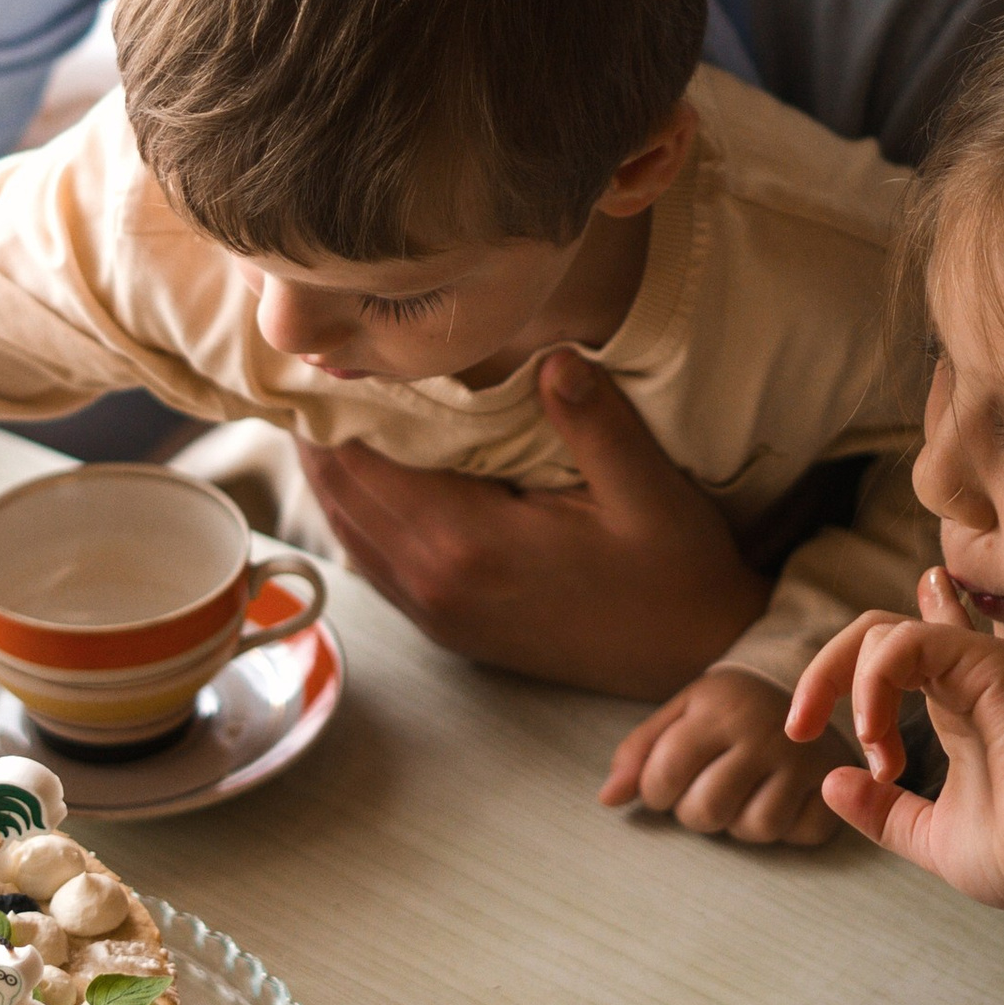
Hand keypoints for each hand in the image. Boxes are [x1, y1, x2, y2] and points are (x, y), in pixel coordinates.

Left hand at [294, 351, 764, 693]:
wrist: (693, 657)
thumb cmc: (675, 572)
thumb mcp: (650, 492)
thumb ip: (595, 422)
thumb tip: (552, 355)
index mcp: (470, 543)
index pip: (364, 461)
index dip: (334, 403)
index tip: (325, 347)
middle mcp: (436, 581)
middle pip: (339, 490)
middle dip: (317, 427)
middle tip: (310, 360)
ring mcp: (437, 610)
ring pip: (345, 526)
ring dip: (329, 466)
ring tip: (325, 402)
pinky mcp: (447, 624)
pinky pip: (371, 558)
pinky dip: (353, 508)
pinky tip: (362, 468)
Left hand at [601, 663, 846, 845]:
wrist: (804, 682)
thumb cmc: (728, 707)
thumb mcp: (681, 712)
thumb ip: (638, 752)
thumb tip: (607, 799)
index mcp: (718, 710)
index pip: (663, 777)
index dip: (654, 793)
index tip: (665, 784)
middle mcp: (764, 732)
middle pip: (707, 812)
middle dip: (694, 812)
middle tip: (704, 790)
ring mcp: (804, 758)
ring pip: (757, 829)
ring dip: (740, 823)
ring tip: (741, 795)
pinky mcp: (834, 780)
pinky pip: (803, 834)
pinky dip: (788, 827)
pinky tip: (780, 798)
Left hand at [786, 569, 1003, 909]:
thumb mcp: (929, 834)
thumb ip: (882, 811)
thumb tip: (831, 782)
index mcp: (958, 707)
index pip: (906, 648)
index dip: (855, 663)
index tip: (808, 719)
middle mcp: (967, 676)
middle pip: (876, 633)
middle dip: (824, 673)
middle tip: (799, 727)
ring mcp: (979, 662)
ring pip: (882, 630)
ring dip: (846, 685)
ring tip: (869, 746)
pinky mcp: (987, 660)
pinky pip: (903, 642)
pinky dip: (874, 683)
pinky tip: (876, 734)